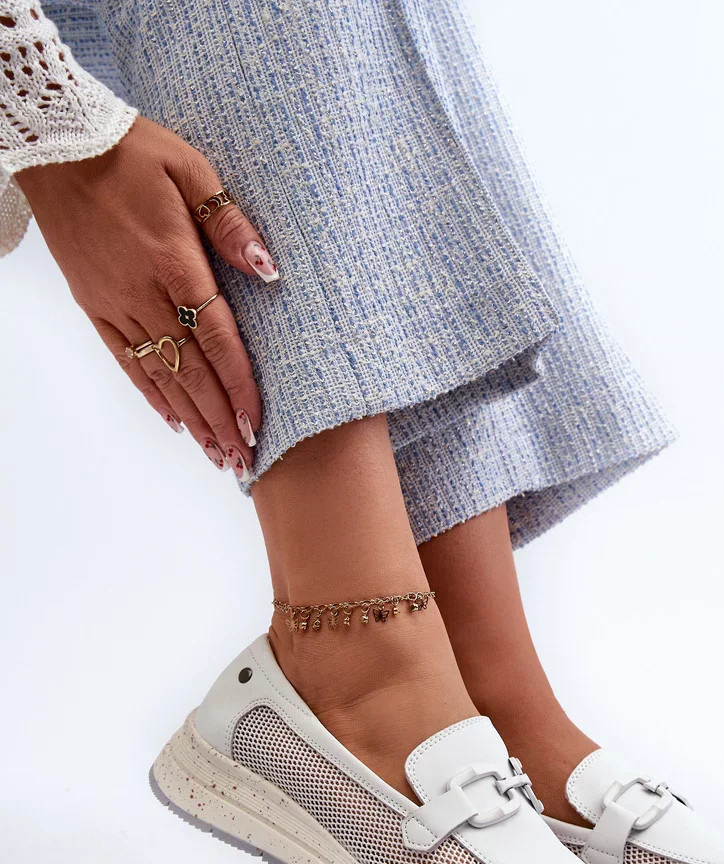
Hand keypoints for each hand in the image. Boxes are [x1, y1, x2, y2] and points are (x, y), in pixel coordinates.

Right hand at [15, 115, 278, 477]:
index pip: (217, 340)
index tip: (256, 425)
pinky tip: (173, 420)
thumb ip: (230, 224)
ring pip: (161, 374)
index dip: (239, 387)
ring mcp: (116, 304)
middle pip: (192, 371)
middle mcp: (144, 295)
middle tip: (243, 462)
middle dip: (220, 421)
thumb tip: (268, 269)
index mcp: (175, 264)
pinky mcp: (94, 305)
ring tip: (216, 455)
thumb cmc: (132, 151)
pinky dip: (152, 393)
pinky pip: (126, 359)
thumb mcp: (191, 170)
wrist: (57, 144)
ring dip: (192, 419)